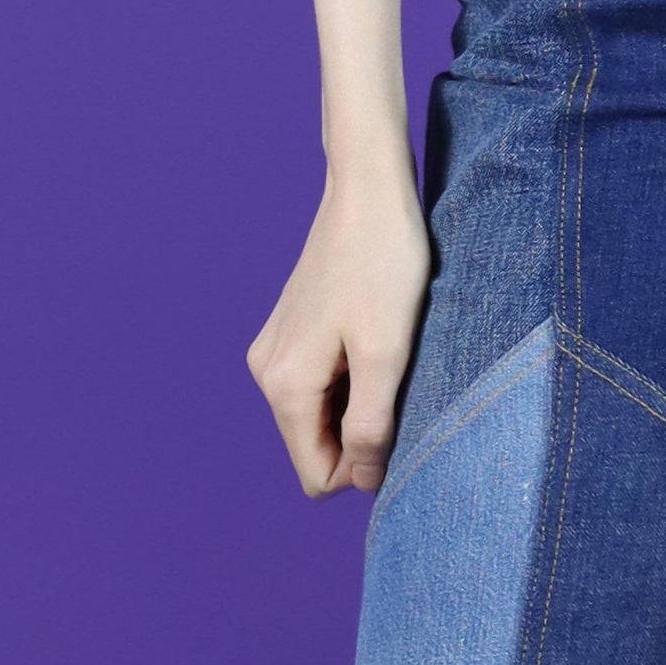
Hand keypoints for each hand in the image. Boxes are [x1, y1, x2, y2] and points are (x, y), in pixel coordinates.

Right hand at [248, 157, 435, 497]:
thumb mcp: (387, 351)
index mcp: (286, 386)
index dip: (362, 466)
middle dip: (360, 431)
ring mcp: (274, 346)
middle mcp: (267, 371)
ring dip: (356, 398)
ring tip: (385, 349)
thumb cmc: (383, 261)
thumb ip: (372, 425)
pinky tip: (372, 332)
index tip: (397, 415)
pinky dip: (348, 373)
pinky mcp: (289, 326)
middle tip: (398, 378)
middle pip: (315, 445)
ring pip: (318, 412)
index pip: (317, 475)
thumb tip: (366, 479)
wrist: (367, 185)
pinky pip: (317, 379)